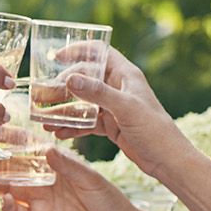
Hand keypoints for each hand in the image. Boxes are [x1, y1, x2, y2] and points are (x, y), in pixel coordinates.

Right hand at [0, 148, 135, 210]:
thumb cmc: (106, 198)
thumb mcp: (89, 178)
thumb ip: (68, 166)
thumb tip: (48, 149)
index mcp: (54, 165)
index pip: (30, 150)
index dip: (14, 142)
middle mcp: (42, 181)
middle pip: (14, 170)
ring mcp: (38, 201)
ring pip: (10, 190)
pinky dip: (7, 207)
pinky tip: (4, 199)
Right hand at [49, 48, 189, 171]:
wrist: (168, 160)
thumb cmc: (154, 130)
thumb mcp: (125, 109)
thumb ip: (98, 93)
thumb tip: (69, 79)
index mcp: (125, 74)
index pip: (99, 52)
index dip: (78, 50)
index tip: (56, 57)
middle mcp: (118, 87)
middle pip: (85, 79)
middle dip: (62, 87)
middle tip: (42, 97)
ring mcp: (114, 107)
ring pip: (83, 103)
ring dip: (64, 109)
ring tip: (44, 120)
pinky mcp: (112, 125)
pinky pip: (87, 122)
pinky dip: (73, 127)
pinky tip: (58, 134)